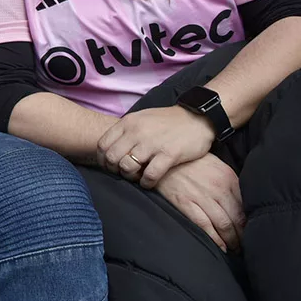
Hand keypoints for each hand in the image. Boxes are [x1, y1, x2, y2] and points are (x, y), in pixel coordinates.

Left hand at [98, 105, 215, 188]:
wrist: (198, 117)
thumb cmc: (167, 121)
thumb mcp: (141, 118)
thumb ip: (126, 131)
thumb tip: (111, 148)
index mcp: (128, 122)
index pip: (103, 144)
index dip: (101, 159)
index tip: (108, 166)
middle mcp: (137, 132)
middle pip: (112, 157)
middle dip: (114, 170)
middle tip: (122, 174)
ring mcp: (152, 143)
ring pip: (127, 166)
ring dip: (129, 176)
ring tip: (136, 177)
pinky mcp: (169, 154)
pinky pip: (150, 175)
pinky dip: (146, 182)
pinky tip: (148, 182)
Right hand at [154, 154, 243, 252]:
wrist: (163, 158)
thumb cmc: (189, 161)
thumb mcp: (215, 165)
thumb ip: (229, 182)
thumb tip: (241, 203)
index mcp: (228, 177)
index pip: (245, 206)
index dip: (250, 222)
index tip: (252, 231)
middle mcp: (218, 188)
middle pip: (237, 218)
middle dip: (243, 236)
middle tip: (245, 246)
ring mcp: (202, 196)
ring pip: (224, 225)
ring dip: (231, 241)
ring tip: (235, 249)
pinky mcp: (186, 203)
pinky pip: (205, 226)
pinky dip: (215, 239)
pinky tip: (221, 247)